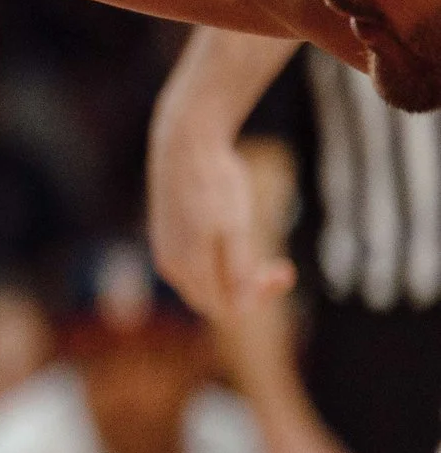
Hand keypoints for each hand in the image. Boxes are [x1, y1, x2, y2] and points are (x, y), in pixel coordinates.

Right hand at [147, 117, 292, 322]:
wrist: (186, 144)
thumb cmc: (214, 184)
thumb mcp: (235, 228)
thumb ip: (236, 270)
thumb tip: (240, 307)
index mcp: (187, 268)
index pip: (226, 308)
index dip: (258, 299)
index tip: (285, 271)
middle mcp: (171, 265)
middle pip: (215, 299)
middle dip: (250, 289)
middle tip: (283, 267)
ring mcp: (167, 250)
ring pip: (206, 282)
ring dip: (237, 276)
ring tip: (263, 254)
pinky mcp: (168, 235)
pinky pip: (196, 265)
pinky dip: (221, 262)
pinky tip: (236, 236)